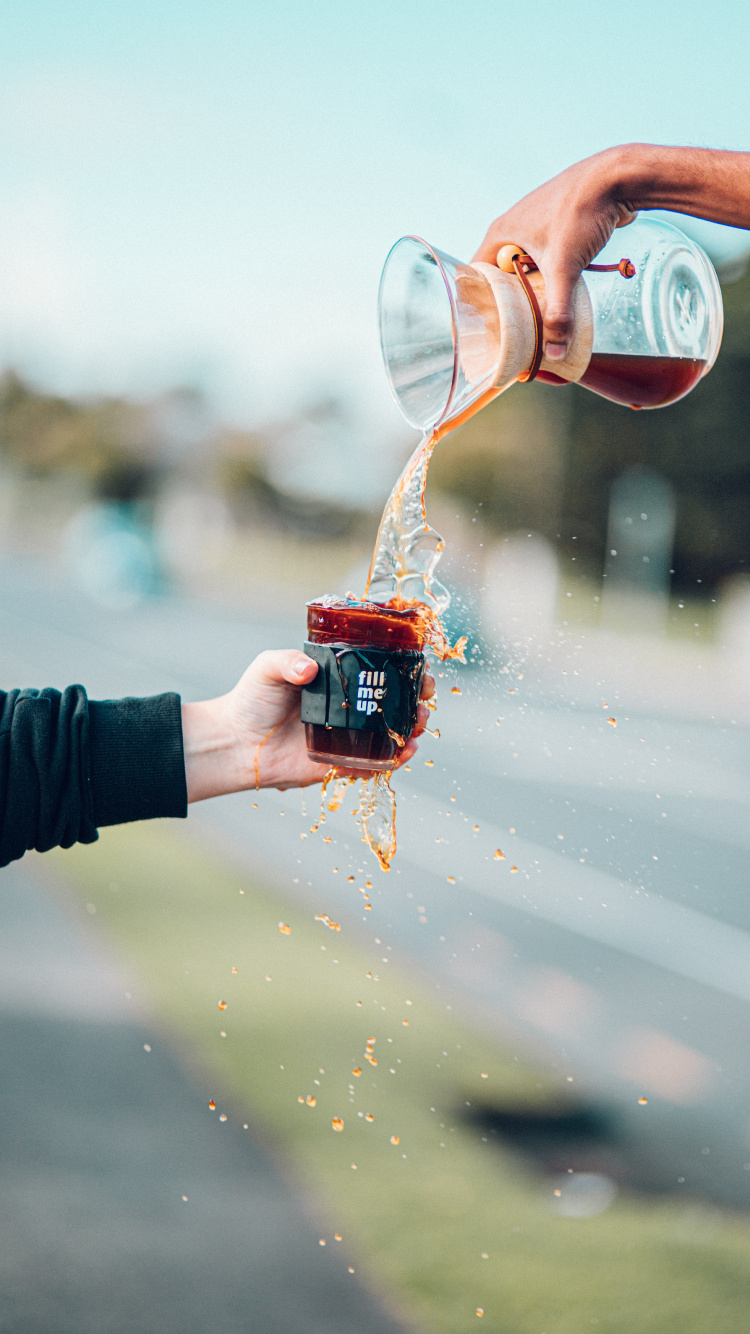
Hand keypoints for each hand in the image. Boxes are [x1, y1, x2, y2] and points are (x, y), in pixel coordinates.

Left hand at [182, 649, 435, 800]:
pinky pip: (374, 763)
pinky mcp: (341, 762)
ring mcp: (348, 736)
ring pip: (391, 733)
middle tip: (423, 699)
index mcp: (339, 679)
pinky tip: (403, 752)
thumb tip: (308, 670)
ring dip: (411, 729)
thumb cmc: (251, 700)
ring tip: (417, 725)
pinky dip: (394, 760)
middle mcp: (348, 707)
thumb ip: (287, 662)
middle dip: (416, 701)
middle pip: (394, 703)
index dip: (406, 670)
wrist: (236, 742)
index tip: (420, 670)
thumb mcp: (268, 669)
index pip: (380, 671)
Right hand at [473, 147, 637, 357]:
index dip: (479, 303)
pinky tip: (561, 292)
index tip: (487, 329)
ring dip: (531, 290)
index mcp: (501, 233)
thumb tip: (556, 353)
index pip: (476, 275)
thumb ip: (558, 312)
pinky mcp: (558, 226)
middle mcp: (513, 227)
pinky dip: (550, 276)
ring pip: (525, 267)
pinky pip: (545, 259)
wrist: (618, 177)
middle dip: (508, 303)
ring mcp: (536, 225)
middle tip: (515, 331)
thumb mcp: (565, 268)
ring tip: (538, 317)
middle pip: (501, 275)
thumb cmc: (581, 212)